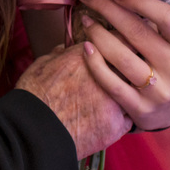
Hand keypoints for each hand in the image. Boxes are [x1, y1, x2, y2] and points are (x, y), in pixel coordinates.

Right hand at [15, 45, 131, 157]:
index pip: (118, 39)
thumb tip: (66, 49)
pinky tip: (110, 118)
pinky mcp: (117, 124)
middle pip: (133, 62)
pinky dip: (122, 117)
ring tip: (122, 95)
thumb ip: (61, 54)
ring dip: (131, 91)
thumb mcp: (43, 63)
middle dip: (132, 63)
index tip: (118, 46)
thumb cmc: (34, 95)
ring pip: (135, 91)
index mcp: (89, 54)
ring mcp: (116, 100)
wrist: (35, 130)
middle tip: (125, 68)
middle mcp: (108, 74)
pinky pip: (129, 118)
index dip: (119, 42)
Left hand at [73, 0, 169, 131]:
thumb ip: (153, 20)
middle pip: (137, 32)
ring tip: (86, 21)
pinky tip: (86, 47)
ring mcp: (161, 92)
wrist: (169, 112)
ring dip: (98, 34)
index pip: (167, 17)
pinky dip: (95, 62)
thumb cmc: (166, 66)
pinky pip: (111, 82)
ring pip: (121, 57)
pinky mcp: (142, 110)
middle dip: (108, 10)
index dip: (139, 0)